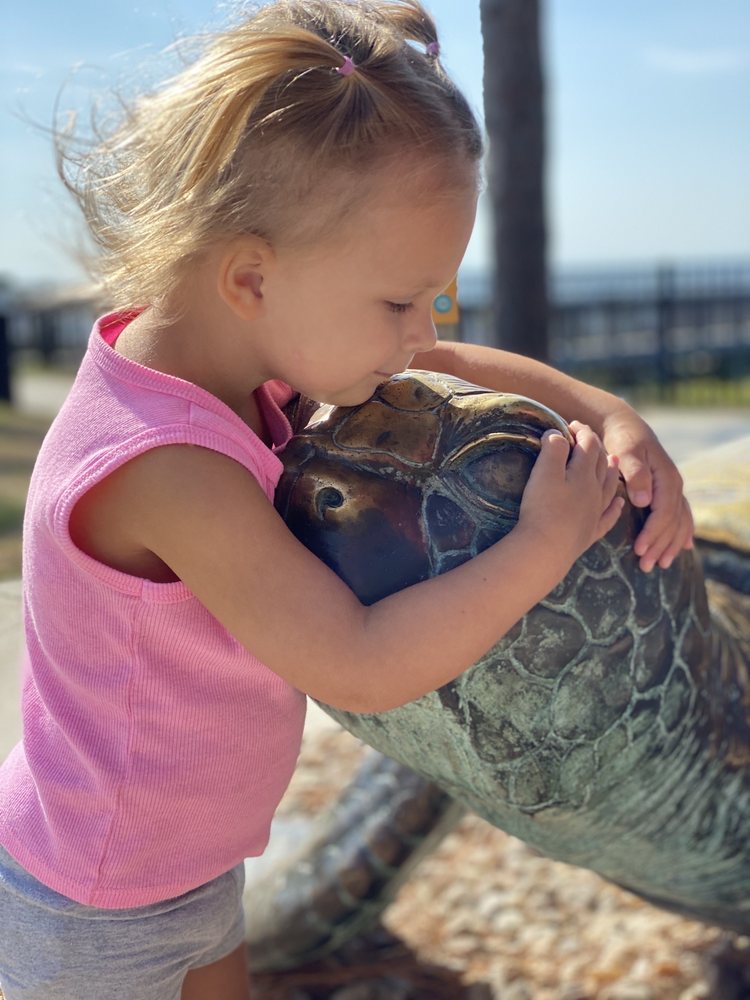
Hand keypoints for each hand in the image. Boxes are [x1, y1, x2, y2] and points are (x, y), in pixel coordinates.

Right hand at [518, 423, 623, 573]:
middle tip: (587, 438)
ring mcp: (595, 513)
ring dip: (613, 472)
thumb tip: (557, 433)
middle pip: (601, 464)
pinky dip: (615, 508)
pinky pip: (609, 517)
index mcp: (584, 473)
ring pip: (610, 487)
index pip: (588, 445)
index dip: (582, 432)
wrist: (547, 549)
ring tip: (614, 462)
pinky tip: (619, 505)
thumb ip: (553, 449)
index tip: (572, 424)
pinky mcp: (590, 533)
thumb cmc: (543, 508)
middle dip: (595, 447)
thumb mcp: (544, 471)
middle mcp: (595, 491)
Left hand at [598, 406, 693, 571]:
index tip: (640, 549)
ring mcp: (672, 488)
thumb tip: (644, 500)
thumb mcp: (625, 450)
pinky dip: (681, 533)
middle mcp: (673, 484)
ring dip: (670, 544)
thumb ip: (634, 472)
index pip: (664, 511)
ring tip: (660, 564)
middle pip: (673, 521)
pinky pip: (680, 515)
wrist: (622, 425)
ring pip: (678, 521)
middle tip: (646, 565)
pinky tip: (681, 548)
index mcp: (665, 476)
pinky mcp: (665, 491)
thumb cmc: (621, 438)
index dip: (654, 532)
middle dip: (661, 545)